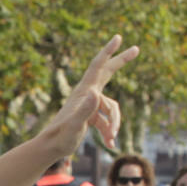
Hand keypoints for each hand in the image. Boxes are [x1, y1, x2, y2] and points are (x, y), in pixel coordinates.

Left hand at [45, 36, 139, 152]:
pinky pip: (106, 120)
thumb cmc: (61, 136)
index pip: (98, 66)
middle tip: (136, 49)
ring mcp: (89, 105)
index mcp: (84, 91)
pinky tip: (110, 145)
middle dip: (121, 61)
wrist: (50, 148)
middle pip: (107, 73)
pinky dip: (109, 132)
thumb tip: (95, 93)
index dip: (108, 51)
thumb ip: (85, 109)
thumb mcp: (76, 124)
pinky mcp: (89, 116)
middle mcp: (87, 94)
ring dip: (114, 124)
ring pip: (111, 108)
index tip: (118, 37)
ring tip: (111, 140)